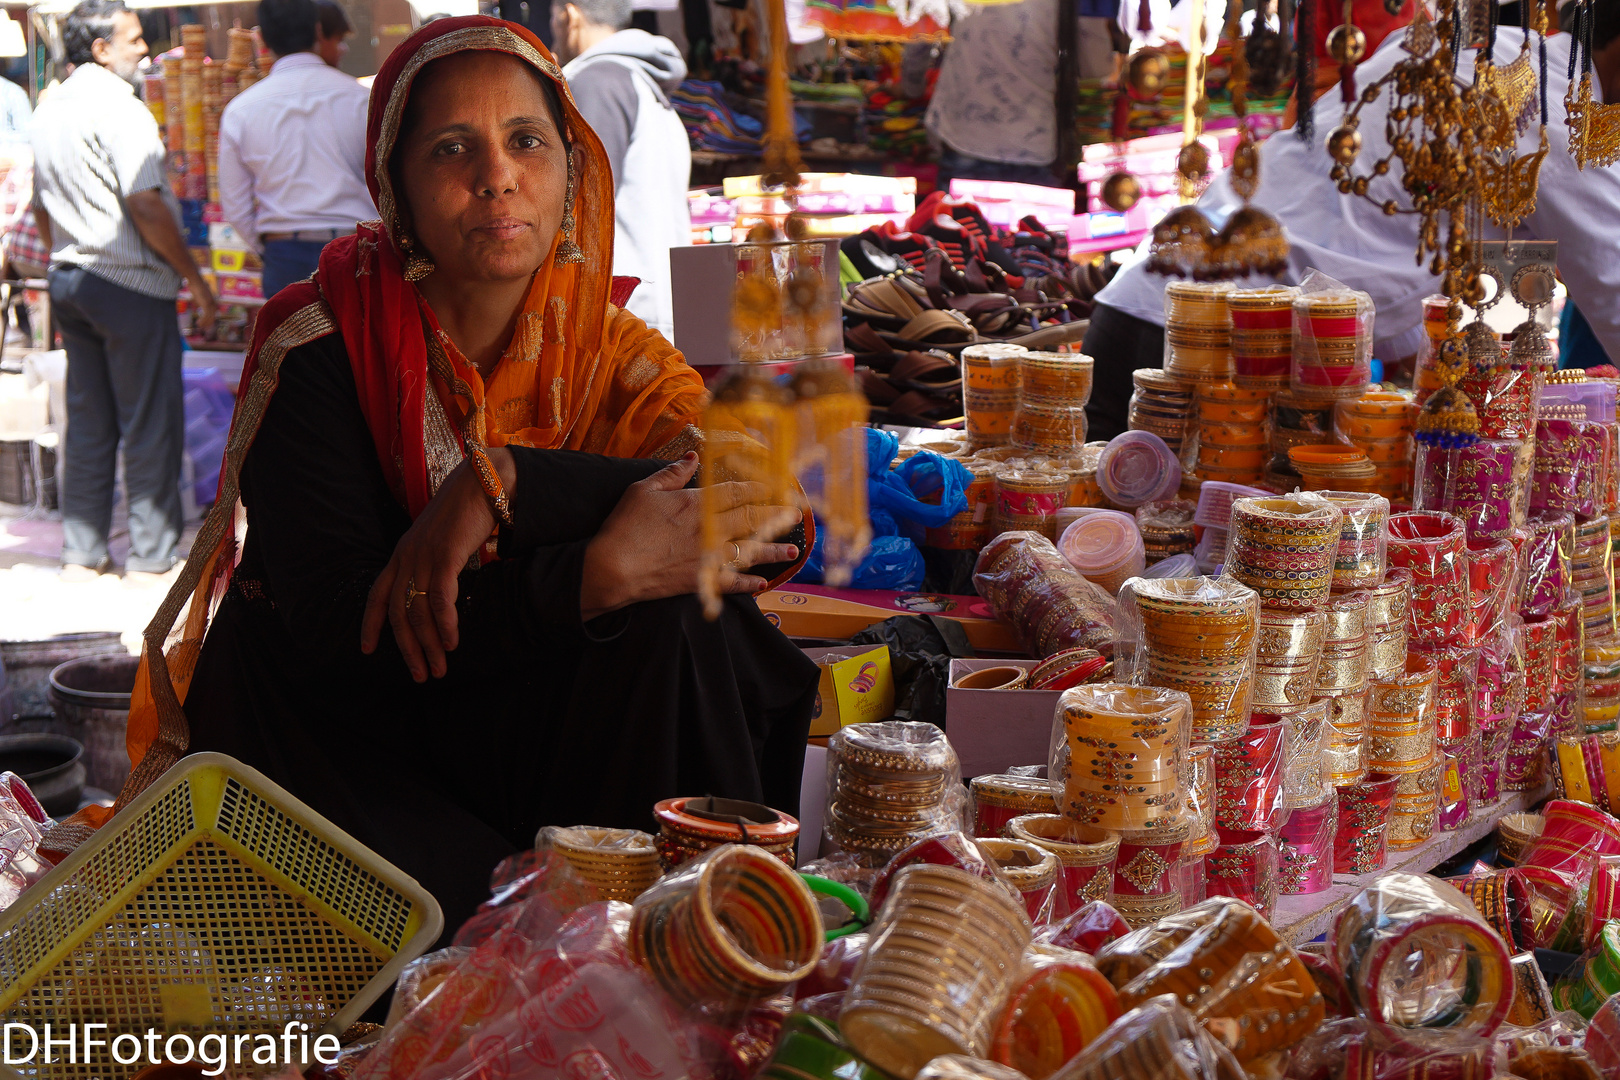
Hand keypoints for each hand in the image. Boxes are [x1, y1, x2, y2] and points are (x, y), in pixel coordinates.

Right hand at [191, 278, 218, 336]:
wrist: (195, 281)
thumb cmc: (195, 286)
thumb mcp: (198, 295)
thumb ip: (199, 301)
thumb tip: (196, 305)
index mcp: (212, 301)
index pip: (214, 312)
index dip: (211, 319)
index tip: (207, 324)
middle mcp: (213, 303)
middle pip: (213, 316)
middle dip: (209, 323)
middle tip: (204, 328)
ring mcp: (210, 303)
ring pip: (210, 317)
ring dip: (204, 323)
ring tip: (199, 326)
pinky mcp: (206, 304)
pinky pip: (206, 315)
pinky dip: (202, 320)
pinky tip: (198, 323)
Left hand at [359, 447, 514, 681]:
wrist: (482, 483)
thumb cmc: (466, 514)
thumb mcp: (440, 542)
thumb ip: (433, 565)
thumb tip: (437, 593)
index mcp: (401, 555)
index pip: (377, 595)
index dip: (371, 624)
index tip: (368, 650)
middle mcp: (406, 558)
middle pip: (398, 613)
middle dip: (408, 649)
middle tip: (420, 675)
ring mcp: (424, 557)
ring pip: (418, 612)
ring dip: (429, 645)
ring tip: (439, 668)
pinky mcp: (445, 557)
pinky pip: (440, 600)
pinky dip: (445, 625)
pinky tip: (452, 643)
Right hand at [581, 453, 799, 619]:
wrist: (613, 569)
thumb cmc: (625, 527)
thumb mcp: (644, 490)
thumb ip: (672, 473)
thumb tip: (694, 457)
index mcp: (697, 504)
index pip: (737, 491)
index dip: (759, 486)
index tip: (777, 485)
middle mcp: (710, 530)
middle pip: (752, 519)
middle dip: (776, 515)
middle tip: (798, 515)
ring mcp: (709, 557)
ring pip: (750, 551)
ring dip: (774, 550)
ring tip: (793, 550)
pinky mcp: (702, 581)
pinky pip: (732, 583)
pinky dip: (749, 583)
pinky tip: (763, 582)